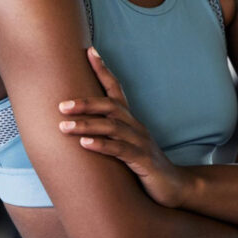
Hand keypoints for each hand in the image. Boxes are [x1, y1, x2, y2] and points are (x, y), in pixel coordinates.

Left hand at [58, 47, 190, 208]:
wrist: (176, 187)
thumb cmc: (147, 167)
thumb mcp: (128, 147)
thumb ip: (110, 136)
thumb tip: (82, 128)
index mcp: (131, 122)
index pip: (117, 90)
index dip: (104, 70)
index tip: (89, 51)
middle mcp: (136, 127)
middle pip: (111, 106)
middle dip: (86, 103)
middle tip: (61, 105)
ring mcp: (141, 143)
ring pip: (112, 128)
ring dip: (87, 125)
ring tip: (64, 126)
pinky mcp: (144, 161)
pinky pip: (121, 150)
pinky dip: (103, 145)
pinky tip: (86, 144)